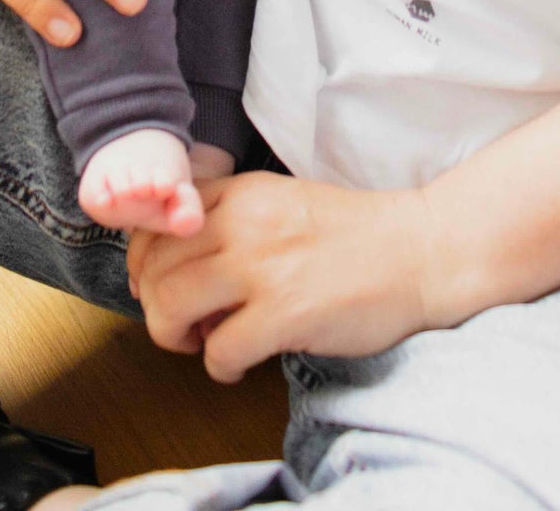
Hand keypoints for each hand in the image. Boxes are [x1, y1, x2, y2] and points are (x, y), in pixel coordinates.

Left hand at [127, 172, 432, 382]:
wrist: (417, 250)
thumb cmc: (352, 235)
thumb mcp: (280, 204)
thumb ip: (229, 223)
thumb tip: (177, 272)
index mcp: (241, 192)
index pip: (155, 223)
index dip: (142, 263)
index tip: (155, 285)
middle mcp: (243, 222)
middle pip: (153, 268)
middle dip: (156, 306)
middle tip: (182, 324)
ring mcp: (262, 267)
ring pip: (170, 307)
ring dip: (176, 337)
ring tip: (206, 342)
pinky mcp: (284, 313)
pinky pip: (218, 351)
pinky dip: (220, 367)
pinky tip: (242, 364)